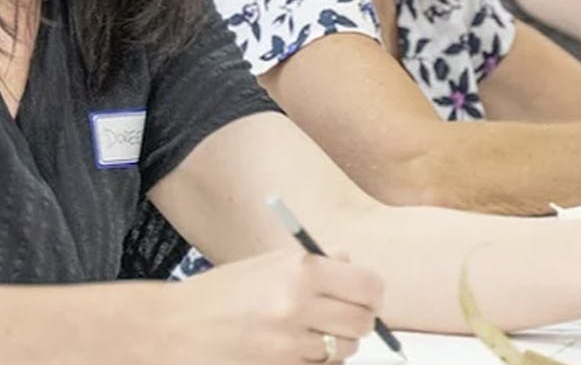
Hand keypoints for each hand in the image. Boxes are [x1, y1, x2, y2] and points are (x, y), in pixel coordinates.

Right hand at [162, 250, 383, 363]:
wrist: (173, 328)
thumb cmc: (223, 292)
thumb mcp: (270, 263)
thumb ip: (317, 262)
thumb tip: (352, 261)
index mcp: (301, 269)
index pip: (369, 286)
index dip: (372, 295)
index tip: (366, 299)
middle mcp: (298, 304)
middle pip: (363, 323)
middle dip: (359, 323)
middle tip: (343, 321)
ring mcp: (288, 343)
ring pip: (344, 352)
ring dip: (335, 347)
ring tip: (309, 335)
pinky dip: (315, 364)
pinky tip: (295, 353)